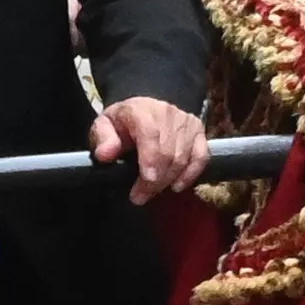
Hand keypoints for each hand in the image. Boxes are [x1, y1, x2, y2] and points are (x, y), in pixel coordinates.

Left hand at [93, 96, 207, 201]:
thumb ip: (103, 139)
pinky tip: (177, 186)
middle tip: (139, 197)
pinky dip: (191, 174)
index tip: (146, 180)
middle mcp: (168, 114)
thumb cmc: (123, 121)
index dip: (151, 159)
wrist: (145, 108)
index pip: (151, 134)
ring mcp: (186, 123)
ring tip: (151, 192)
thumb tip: (106, 154)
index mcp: (142, 111)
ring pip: (183, 157)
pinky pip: (201, 157)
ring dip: (168, 180)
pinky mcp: (199, 131)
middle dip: (154, 180)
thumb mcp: (104, 125)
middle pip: (168, 152)